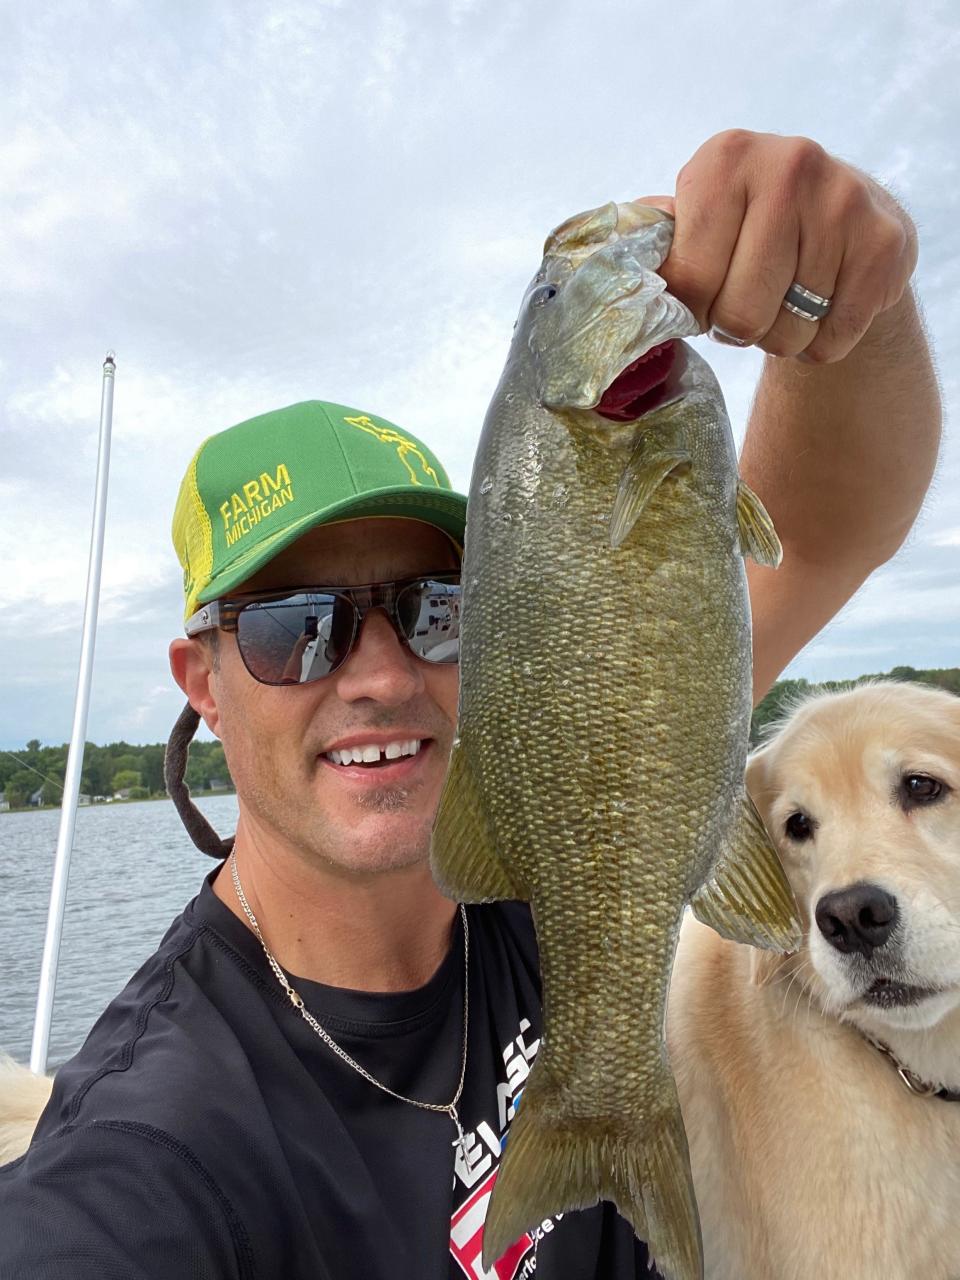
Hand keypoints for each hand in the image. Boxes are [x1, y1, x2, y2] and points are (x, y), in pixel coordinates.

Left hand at [635, 130, 917, 362]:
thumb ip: (658, 239)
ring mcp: (843, 201)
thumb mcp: (702, 214)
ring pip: (787, 333)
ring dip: (779, 338)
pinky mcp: (884, 243)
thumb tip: (604, 267)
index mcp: (724, 159)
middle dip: (735, 329)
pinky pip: (832, 340)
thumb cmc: (752, 224)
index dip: (692, 309)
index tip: (702, 299)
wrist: (849, 216)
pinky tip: (822, 307)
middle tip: (744, 308)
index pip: (688, 280)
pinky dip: (820, 345)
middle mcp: (788, 166)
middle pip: (739, 314)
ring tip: (785, 302)